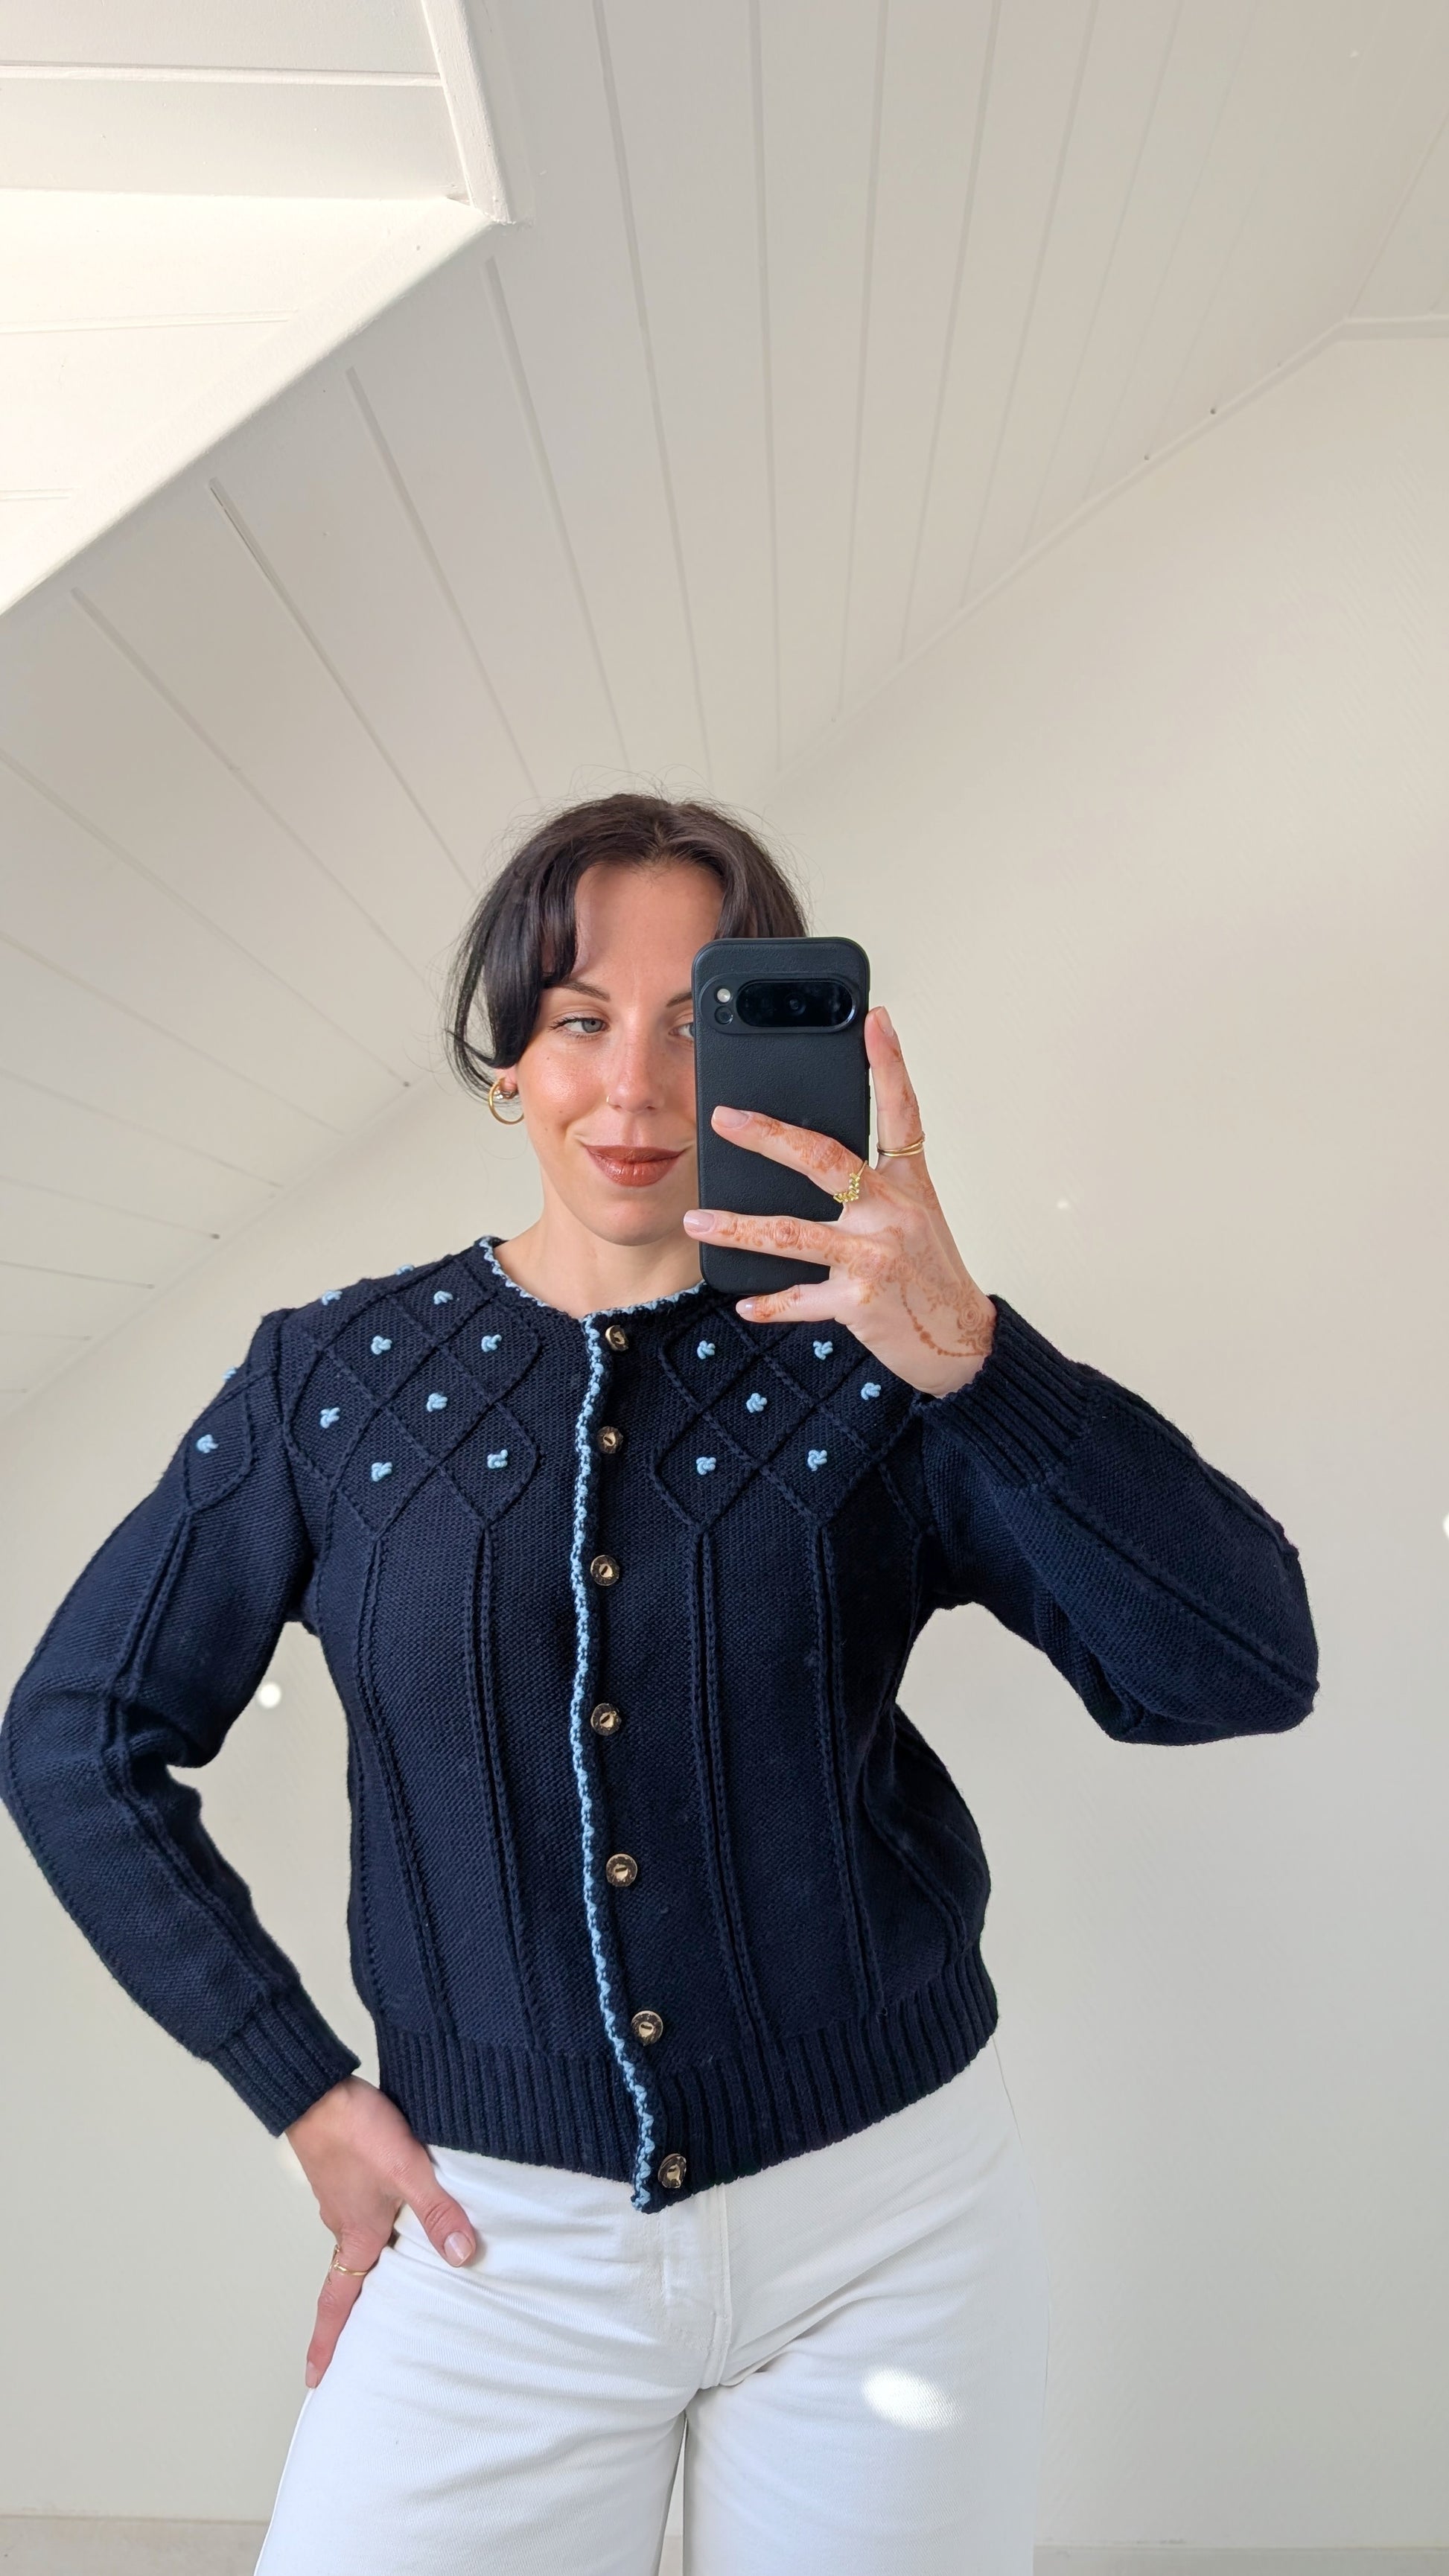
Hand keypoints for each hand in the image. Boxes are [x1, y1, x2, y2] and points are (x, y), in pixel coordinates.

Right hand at [285, 2075, 476, 2385]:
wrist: (317, 2089)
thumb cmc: (354, 2131)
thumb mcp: (407, 2170)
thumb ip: (437, 2211)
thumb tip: (462, 2255)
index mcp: (356, 2236)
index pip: (337, 2303)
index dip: (327, 2343)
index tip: (315, 2379)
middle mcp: (344, 2224)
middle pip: (349, 2279)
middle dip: (354, 2314)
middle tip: (362, 2343)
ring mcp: (342, 2198)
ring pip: (359, 2243)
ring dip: (372, 2265)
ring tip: (396, 2281)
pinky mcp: (346, 2173)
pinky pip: (363, 2211)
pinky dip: (379, 2225)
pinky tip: (399, 2214)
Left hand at [682, 1005, 995, 1397]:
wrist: (962, 1341)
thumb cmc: (932, 1276)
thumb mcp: (916, 1217)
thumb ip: (875, 1186)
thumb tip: (812, 1155)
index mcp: (910, 1186)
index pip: (902, 1113)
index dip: (890, 1065)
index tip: (875, 1021)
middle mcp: (893, 1215)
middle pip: (826, 1161)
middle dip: (770, 1137)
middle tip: (725, 1118)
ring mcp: (876, 1257)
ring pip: (794, 1233)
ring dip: (739, 1228)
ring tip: (697, 1219)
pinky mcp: (861, 1302)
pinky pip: (802, 1298)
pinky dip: (770, 1301)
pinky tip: (743, 1300)